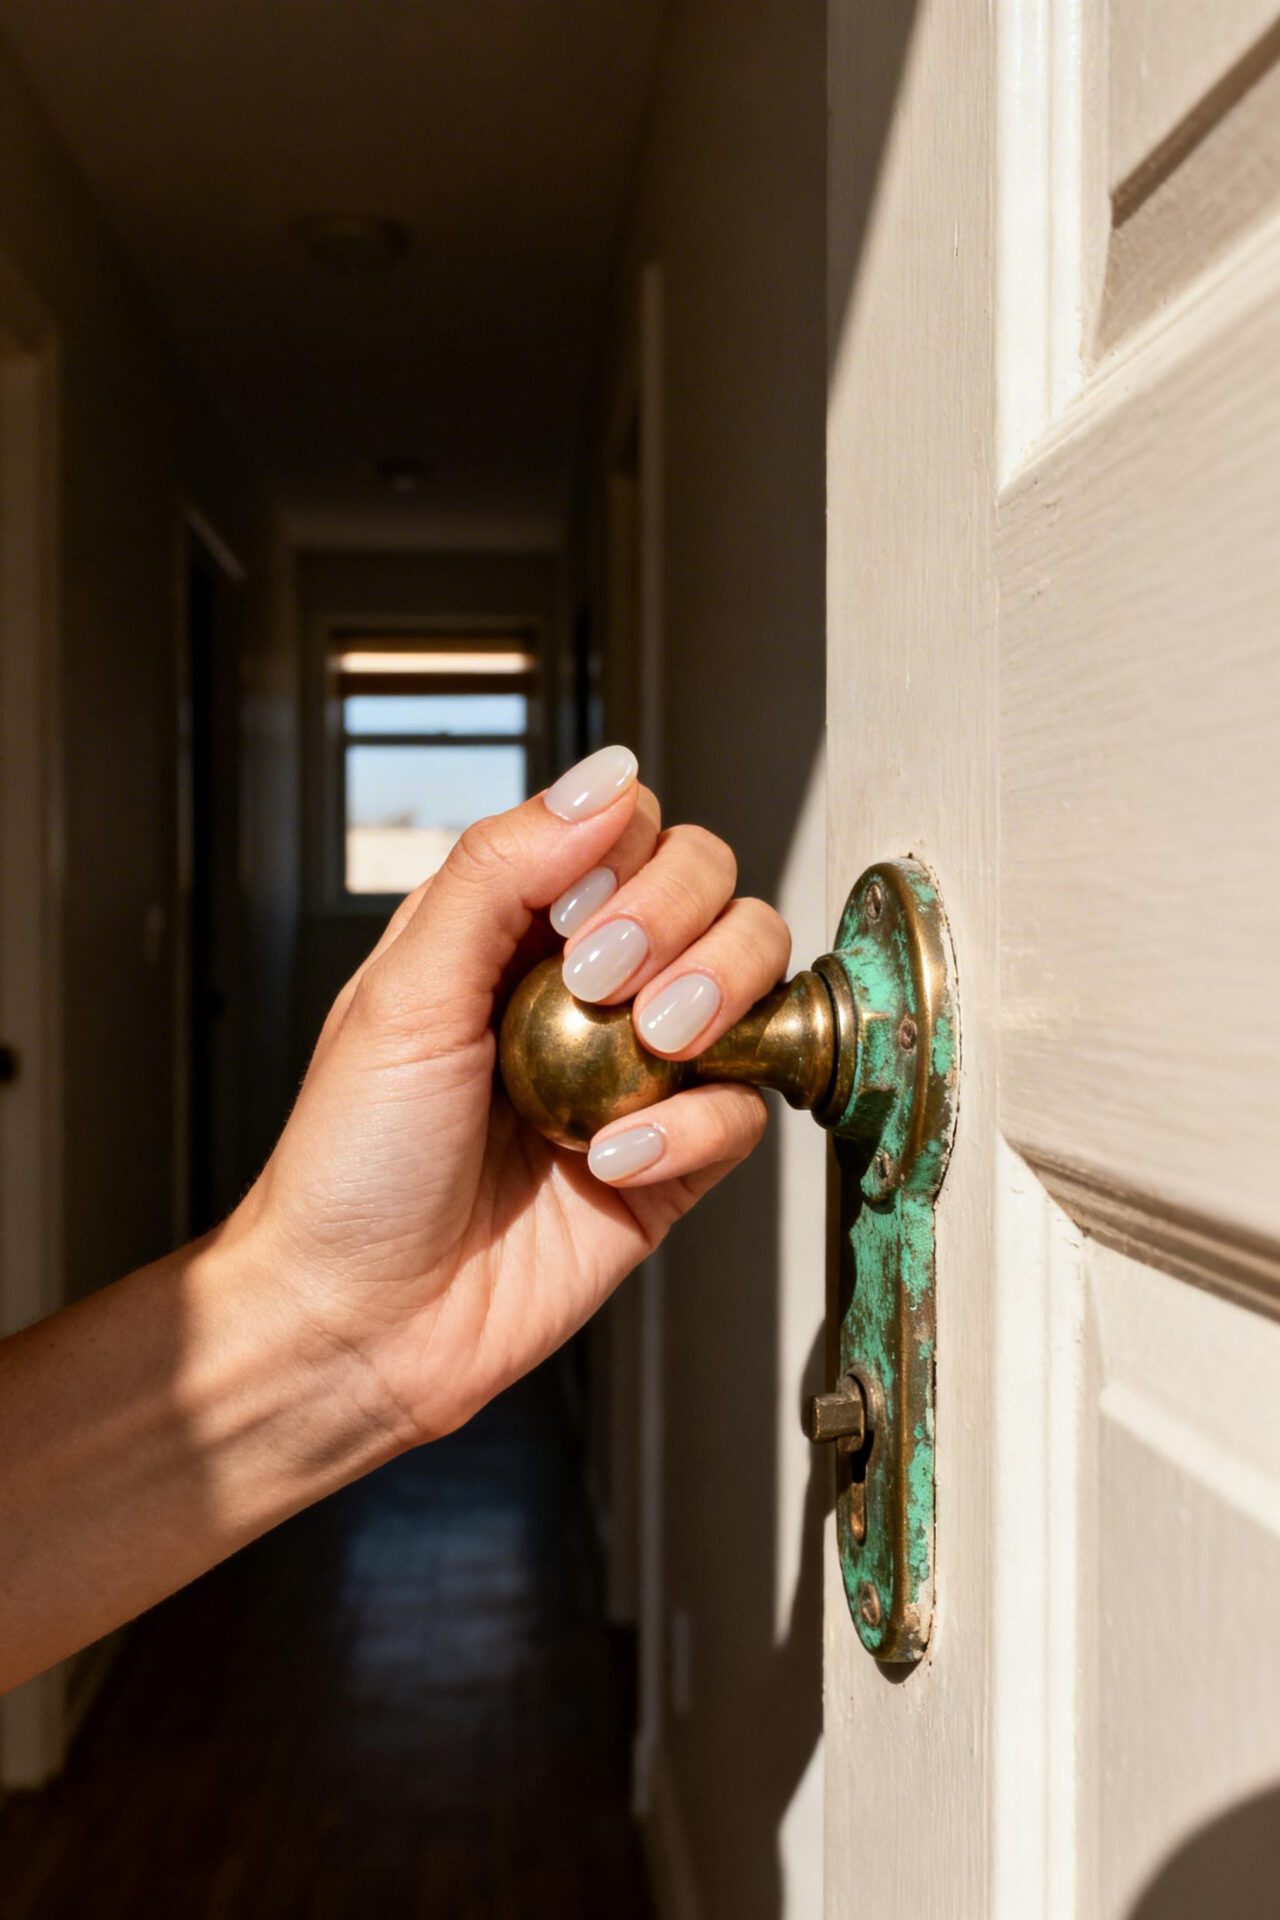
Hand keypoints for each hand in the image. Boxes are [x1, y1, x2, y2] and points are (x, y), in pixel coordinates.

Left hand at [230, 746, 791, 1446]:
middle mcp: (589, 989)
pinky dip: (693, 1126)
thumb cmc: (352, 1165)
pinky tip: (615, 1157)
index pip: (629, 833)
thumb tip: (602, 777)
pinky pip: (741, 1112)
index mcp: (516, 930)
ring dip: (718, 998)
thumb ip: (500, 872)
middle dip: (684, 923)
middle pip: (713, 890)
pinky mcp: (674, 1159)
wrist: (362, 1322)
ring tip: (648, 1047)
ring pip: (754, 983)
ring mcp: (638, 1071)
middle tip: (612, 984)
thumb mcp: (403, 993)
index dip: (632, 857)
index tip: (579, 920)